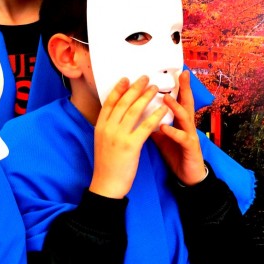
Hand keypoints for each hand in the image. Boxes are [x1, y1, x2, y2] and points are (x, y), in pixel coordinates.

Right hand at [90, 76, 168, 198]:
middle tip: (145, 78)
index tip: (126, 78)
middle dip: (135, 88)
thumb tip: (116, 114)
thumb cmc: (106, 164)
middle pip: (123, 103)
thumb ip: (108, 127)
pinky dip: (155, 116)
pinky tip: (163, 109)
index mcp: (100, 126)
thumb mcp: (101, 141)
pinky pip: (145, 126)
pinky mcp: (131, 145)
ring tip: (155, 88)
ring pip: (134, 111)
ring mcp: (118, 136)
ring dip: (146, 97)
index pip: (109, 102)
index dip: (118, 89)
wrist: (106, 185)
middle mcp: (108, 128)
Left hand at [151, 70, 206, 185]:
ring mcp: (190, 135)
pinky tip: (163, 128)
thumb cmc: (174, 152)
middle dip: (185, 88)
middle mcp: (186, 124)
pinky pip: (181, 138)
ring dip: (176, 107)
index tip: (176, 71)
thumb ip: (152, 122)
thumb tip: (137, 110)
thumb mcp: (161, 135)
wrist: (187, 176)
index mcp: (179, 120)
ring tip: (166, 98)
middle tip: (182, 75)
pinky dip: (172, 132)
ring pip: (185, 117)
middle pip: (187, 102)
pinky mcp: (190, 148)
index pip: (178, 99)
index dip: (178, 86)